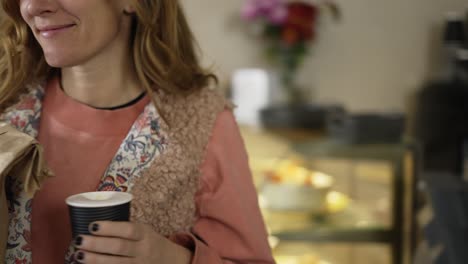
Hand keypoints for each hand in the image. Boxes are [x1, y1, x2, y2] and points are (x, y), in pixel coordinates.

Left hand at [74, 221, 192, 263]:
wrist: (171, 261)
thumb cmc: (150, 242)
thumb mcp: (144, 231)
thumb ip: (126, 229)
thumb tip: (95, 225)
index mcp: (145, 234)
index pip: (128, 230)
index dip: (110, 228)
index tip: (92, 225)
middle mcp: (143, 250)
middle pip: (119, 247)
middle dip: (97, 244)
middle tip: (79, 240)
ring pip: (116, 263)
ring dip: (95, 259)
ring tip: (79, 254)